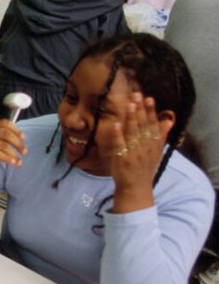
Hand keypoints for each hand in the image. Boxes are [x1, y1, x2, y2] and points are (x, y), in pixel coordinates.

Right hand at [0, 120, 27, 189]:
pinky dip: (8, 159)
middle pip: (5, 134)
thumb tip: (22, 139)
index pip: (4, 123)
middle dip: (18, 143)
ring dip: (14, 154)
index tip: (23, 138)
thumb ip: (5, 138)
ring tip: (20, 161)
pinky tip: (14, 163)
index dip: (15, 129)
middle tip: (25, 152)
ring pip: (3, 145)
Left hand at [102, 93, 173, 212]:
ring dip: (131, 118)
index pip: (153, 125)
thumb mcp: (156, 152)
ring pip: (133, 133)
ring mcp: (133, 153)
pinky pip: (120, 145)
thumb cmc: (144, 168)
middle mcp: (145, 148)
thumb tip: (168, 121)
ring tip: (129, 104)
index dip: (151, 112)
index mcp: (153, 145)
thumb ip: (161, 136)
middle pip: (143, 126)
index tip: (149, 98)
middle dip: (140, 110)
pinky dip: (118, 134)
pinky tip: (116, 124)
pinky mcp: (122, 158)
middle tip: (137, 95)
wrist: (136, 188)